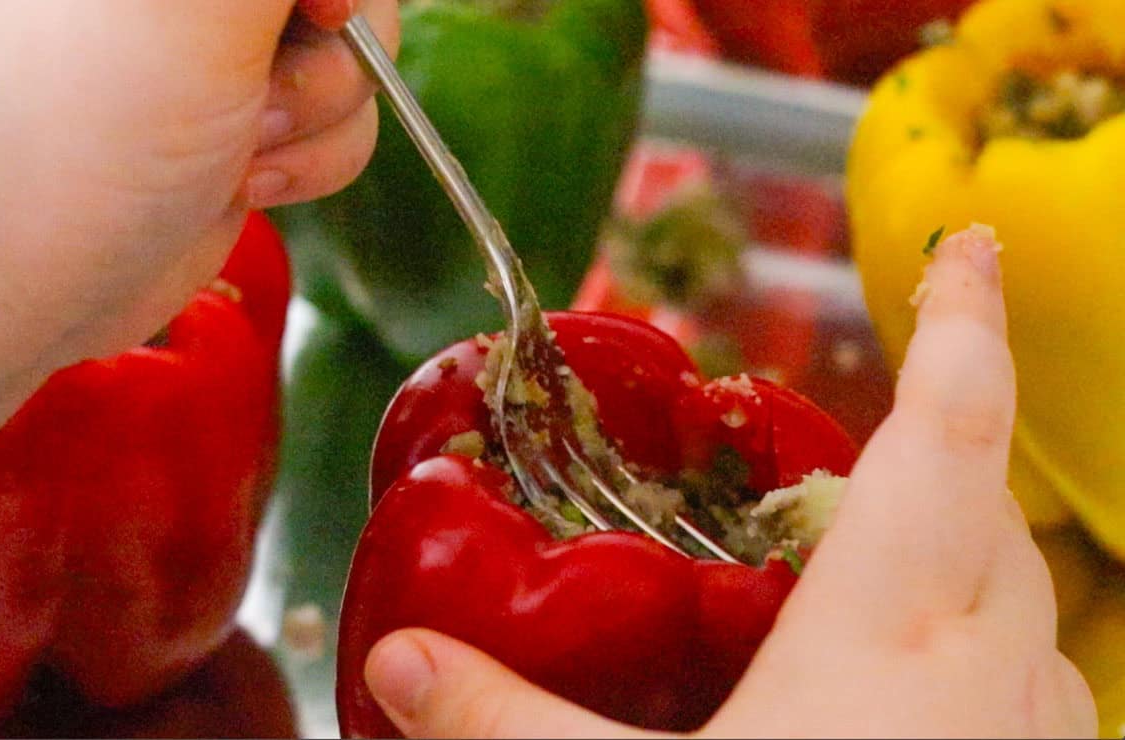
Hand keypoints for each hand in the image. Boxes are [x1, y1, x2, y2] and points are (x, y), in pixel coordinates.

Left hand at [0, 0, 396, 480]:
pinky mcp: (230, 116)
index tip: (317, 7)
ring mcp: (207, 43)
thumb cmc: (64, 133)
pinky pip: (330, 115)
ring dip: (322, 111)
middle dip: (335, 40)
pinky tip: (246, 182)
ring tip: (242, 147)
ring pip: (347, 48)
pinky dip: (312, 158)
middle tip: (262, 88)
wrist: (4, 288)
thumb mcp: (182, 3)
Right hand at [361, 227, 1097, 737]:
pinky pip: (1029, 678)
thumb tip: (395, 664)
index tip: (964, 244)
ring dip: (959, 545)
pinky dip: (980, 640)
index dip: (960, 320)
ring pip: (1018, 592)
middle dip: (938, 436)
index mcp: (894, 620)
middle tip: (870, 422)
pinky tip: (914, 681)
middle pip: (985, 497)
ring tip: (882, 541)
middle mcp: (990, 660)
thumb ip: (506, 724)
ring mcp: (1031, 730)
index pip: (949, 423)